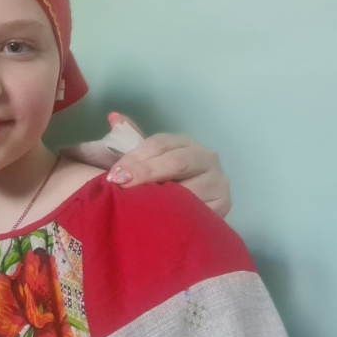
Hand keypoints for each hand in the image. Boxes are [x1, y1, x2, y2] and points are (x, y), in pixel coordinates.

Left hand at [58, 112, 231, 217]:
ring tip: (137, 205)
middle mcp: (206, 157)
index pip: (159, 143)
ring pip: (188, 188)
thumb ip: (130, 138)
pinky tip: (160, 219)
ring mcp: (218, 181)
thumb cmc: (163, 180)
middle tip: (121, 185)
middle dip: (145, 173)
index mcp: (184, 143)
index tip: (114, 174)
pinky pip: (198, 211)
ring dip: (161, 198)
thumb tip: (113, 117)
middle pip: (176, 162)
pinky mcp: (223, 205)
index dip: (135, 158)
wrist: (191, 210)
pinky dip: (178, 215)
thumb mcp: (147, 159)